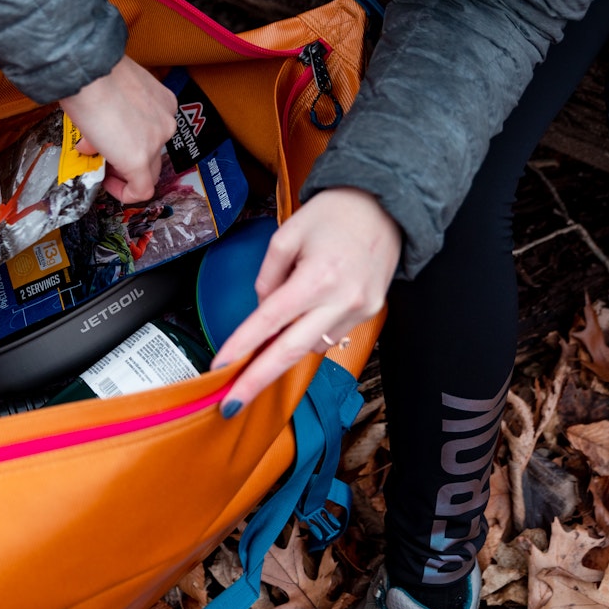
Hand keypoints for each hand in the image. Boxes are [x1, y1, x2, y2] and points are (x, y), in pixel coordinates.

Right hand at [60, 55, 177, 202]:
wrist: (88, 72)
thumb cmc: (93, 72)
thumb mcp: (110, 93)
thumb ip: (111, 115)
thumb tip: (93, 138)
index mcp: (162, 102)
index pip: (151, 133)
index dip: (128, 142)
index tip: (110, 143)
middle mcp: (166, 121)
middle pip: (153, 155)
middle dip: (125, 160)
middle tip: (102, 157)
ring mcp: (156, 141)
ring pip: (147, 172)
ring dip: (122, 173)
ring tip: (98, 164)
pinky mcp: (140, 160)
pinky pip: (141, 190)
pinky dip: (125, 194)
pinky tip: (108, 185)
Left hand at [210, 187, 400, 414]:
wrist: (387, 204)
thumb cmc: (335, 212)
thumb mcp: (287, 234)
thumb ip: (268, 276)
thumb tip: (262, 312)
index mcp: (318, 276)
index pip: (271, 319)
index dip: (243, 345)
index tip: (221, 367)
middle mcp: (341, 299)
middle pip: (292, 351)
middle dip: (258, 379)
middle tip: (232, 403)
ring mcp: (360, 310)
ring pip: (311, 345)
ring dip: (286, 346)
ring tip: (278, 324)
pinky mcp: (370, 313)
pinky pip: (330, 335)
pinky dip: (310, 330)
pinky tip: (309, 310)